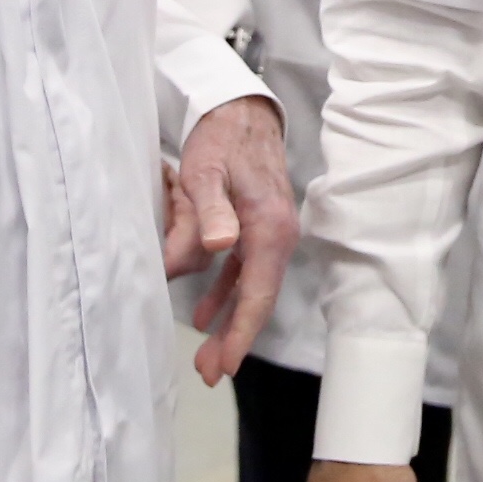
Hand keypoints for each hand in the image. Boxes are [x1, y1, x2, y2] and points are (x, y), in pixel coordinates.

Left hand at [163, 94, 296, 385]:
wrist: (240, 108)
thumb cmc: (222, 139)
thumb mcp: (206, 173)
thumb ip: (211, 212)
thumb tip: (220, 247)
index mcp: (270, 228)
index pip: (257, 294)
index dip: (241, 333)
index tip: (224, 365)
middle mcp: (277, 234)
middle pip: (256, 298)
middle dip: (234, 338)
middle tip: (208, 373)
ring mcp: (269, 232)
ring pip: (250, 288)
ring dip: (229, 320)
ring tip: (205, 354)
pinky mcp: (257, 226)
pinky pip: (244, 270)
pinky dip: (226, 292)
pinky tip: (206, 313)